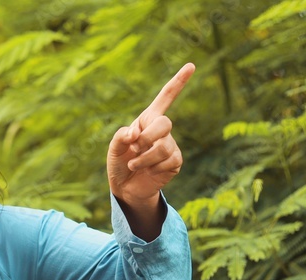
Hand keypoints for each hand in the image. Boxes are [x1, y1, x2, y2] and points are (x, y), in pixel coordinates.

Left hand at [108, 63, 194, 209]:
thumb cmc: (119, 162)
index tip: (191, 66)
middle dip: (147, 137)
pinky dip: (153, 168)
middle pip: (165, 123)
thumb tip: (135, 133)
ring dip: (144, 158)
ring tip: (134, 164)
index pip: (166, 98)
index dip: (178, 82)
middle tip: (135, 147)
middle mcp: (161, 130)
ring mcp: (170, 146)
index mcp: (147, 120)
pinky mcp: (175, 162)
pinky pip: (168, 161)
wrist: (126, 187)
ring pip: (163, 147)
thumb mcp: (114, 147)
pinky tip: (148, 171)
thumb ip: (121, 136)